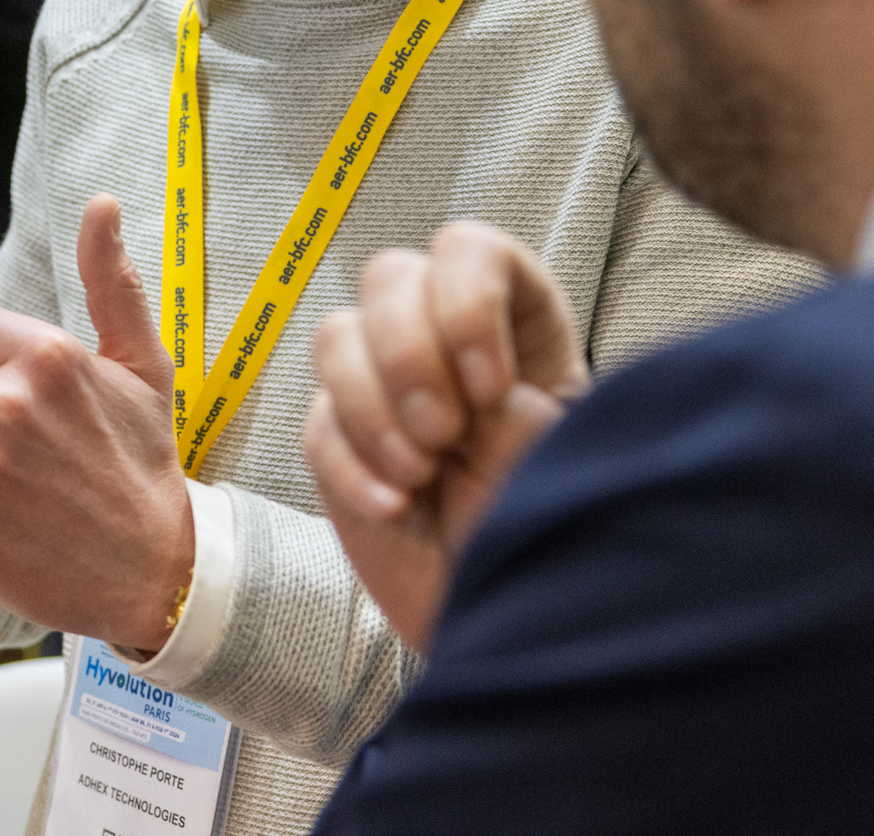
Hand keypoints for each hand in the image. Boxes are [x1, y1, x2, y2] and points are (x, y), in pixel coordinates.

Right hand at [301, 222, 587, 649]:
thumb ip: (518, 414)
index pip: (472, 251)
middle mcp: (444, 342)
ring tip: (419, 474)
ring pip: (337, 335)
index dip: (466, 302)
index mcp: (517, 326)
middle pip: (389, 275)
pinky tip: (395, 508)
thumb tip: (468, 396)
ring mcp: (385, 389)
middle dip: (409, 355)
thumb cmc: (550, 537)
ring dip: (373, 408)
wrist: (504, 621)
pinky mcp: (340, 442)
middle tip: (443, 434)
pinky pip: (316, 424)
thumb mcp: (556, 466)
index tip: (490, 387)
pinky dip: (352, 467)